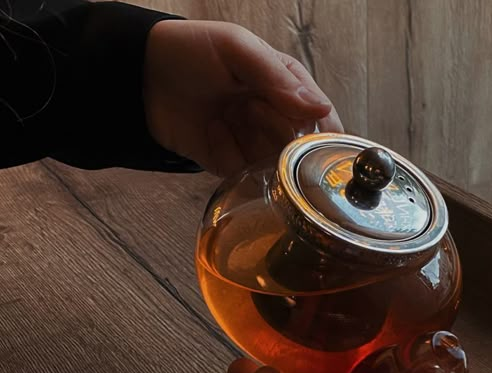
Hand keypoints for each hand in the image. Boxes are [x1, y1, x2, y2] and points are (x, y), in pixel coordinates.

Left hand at [144, 20, 342, 177]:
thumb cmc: (190, 51)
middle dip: (276, 130)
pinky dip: (228, 155)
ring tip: (226, 116)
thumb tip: (321, 108)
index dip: (315, 128)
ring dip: (251, 143)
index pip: (323, 120)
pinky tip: (212, 131)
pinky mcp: (232, 167)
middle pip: (301, 150)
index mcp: (288, 88)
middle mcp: (277, 120)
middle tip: (249, 108)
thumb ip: (279, 78)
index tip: (299, 123)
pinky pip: (245, 176)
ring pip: (275, 167)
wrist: (141, 76)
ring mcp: (254, 146)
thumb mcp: (238, 49)